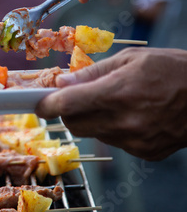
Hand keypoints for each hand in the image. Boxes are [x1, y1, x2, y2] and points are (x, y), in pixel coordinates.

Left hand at [36, 47, 186, 160]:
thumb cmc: (172, 69)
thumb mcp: (131, 59)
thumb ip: (92, 72)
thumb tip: (62, 81)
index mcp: (118, 93)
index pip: (67, 105)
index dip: (46, 105)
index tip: (38, 103)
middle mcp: (125, 121)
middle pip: (74, 124)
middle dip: (67, 111)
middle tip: (75, 97)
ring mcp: (136, 141)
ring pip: (93, 133)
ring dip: (91, 119)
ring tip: (113, 102)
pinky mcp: (145, 152)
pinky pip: (114, 142)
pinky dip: (112, 129)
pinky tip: (130, 115)